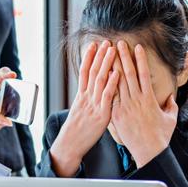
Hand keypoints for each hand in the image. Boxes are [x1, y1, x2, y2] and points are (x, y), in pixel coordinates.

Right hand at [49, 40, 119, 176]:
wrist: (70, 144)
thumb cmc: (77, 131)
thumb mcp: (80, 112)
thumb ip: (87, 101)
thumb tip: (92, 92)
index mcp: (81, 96)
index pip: (84, 72)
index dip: (88, 57)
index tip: (93, 44)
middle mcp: (86, 97)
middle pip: (92, 72)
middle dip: (99, 56)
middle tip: (106, 41)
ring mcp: (93, 105)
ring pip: (99, 80)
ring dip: (106, 64)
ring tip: (112, 50)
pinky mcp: (101, 115)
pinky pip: (106, 97)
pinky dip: (111, 84)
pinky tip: (117, 73)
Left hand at [110, 41, 177, 167]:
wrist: (150, 151)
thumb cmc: (161, 136)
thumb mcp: (170, 118)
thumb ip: (170, 105)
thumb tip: (171, 97)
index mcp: (149, 98)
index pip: (143, 74)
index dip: (140, 59)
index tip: (136, 47)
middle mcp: (137, 100)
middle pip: (128, 74)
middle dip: (123, 57)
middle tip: (118, 43)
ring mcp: (126, 107)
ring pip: (117, 83)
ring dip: (112, 67)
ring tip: (107, 55)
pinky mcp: (117, 115)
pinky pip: (110, 97)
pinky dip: (105, 86)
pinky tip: (100, 76)